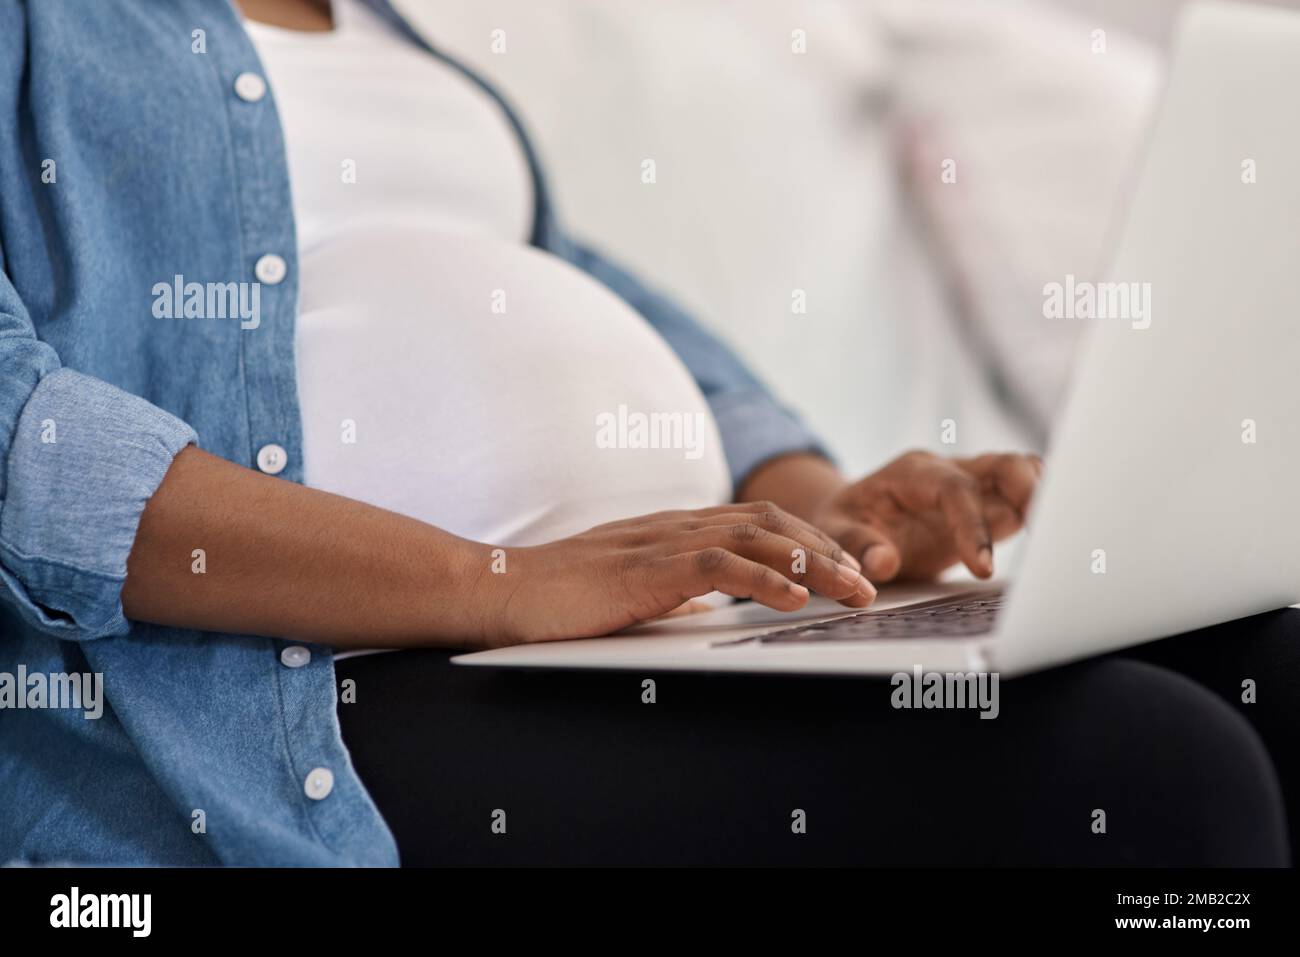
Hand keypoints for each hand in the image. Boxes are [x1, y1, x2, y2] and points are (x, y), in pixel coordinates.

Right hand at [477, 502, 877, 645]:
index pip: (759, 524)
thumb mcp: (632, 588)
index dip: (810, 543)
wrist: (502, 591)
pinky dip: (763, 579)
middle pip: (771, 524)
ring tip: (852, 590)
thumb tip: (707, 603)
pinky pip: (717, 565)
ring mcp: (662, 542)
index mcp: (676, 530)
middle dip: (828, 550)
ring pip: (756, 538)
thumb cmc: (561, 596)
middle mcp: (677, 525)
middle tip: (869, 583)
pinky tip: (794, 598)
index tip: (847, 572)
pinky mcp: (646, 568)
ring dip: (813, 564)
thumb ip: (673, 589)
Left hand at [809, 451, 1041, 582]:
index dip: (973, 525)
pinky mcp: (988, 507)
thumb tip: (882, 563)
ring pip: (1024, 476)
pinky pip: (1025, 501)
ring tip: (1063, 538)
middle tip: (1049, 532)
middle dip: (1030, 491)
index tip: (983, 567)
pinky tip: (1057, 543)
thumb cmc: (846, 522)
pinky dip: (1045, 513)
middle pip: (1004, 464)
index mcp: (912, 472)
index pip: (954, 489)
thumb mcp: (834, 532)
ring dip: (1046, 500)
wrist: (852, 518)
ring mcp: (974, 486)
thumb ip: (856, 545)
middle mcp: (950, 471)